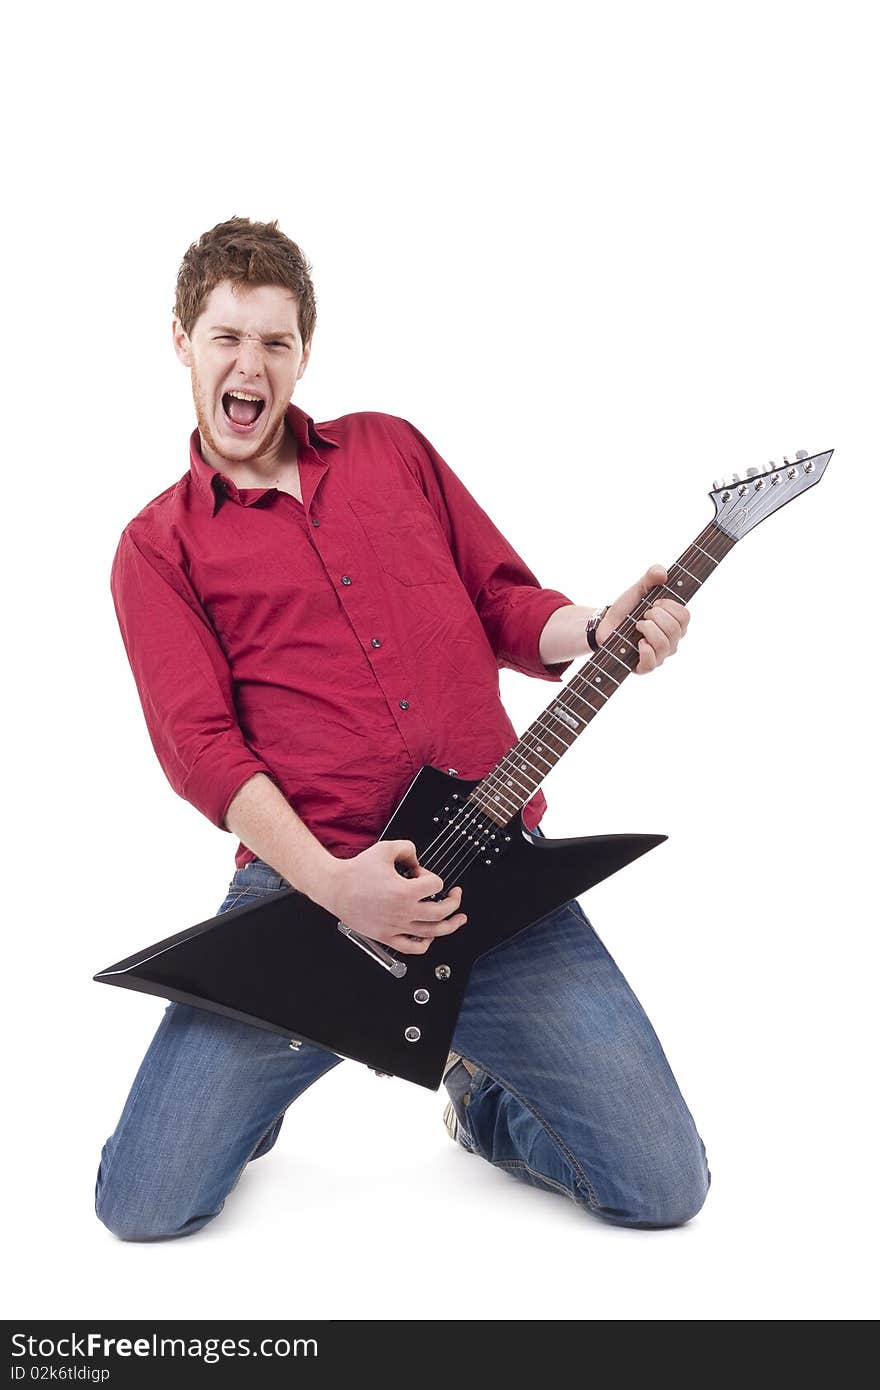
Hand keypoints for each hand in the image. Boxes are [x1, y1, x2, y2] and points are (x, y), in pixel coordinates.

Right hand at [312, 839, 466, 954]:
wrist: (334, 887)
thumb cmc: (355, 871)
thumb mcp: (385, 849)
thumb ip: (408, 848)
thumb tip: (418, 859)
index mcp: (405, 892)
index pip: (436, 885)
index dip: (431, 875)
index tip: (419, 874)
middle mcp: (403, 912)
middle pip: (441, 911)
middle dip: (454, 902)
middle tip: (456, 895)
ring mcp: (395, 927)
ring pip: (432, 932)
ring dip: (450, 926)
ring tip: (458, 919)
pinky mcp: (386, 937)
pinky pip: (412, 948)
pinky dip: (425, 945)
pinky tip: (430, 938)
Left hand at [596, 564, 689, 673]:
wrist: (605, 625)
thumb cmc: (626, 610)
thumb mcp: (638, 590)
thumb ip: (650, 578)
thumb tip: (662, 572)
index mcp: (676, 623)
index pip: (685, 615)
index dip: (668, 606)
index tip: (654, 602)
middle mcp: (672, 640)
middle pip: (675, 628)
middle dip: (655, 616)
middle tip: (643, 615)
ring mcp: (661, 655)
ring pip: (664, 643)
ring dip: (647, 629)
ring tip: (637, 625)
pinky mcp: (646, 667)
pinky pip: (652, 662)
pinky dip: (644, 649)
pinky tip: (638, 642)